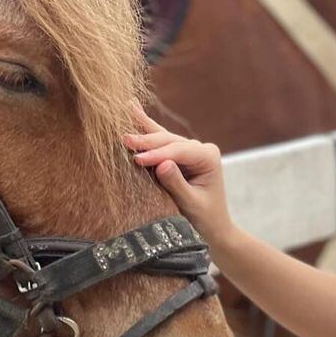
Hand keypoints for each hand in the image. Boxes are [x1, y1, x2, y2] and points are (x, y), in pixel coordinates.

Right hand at [123, 104, 232, 247]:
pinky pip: (160, 139)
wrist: (213, 228)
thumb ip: (177, 184)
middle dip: (146, 141)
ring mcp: (190, 149)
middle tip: (123, 140)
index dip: (157, 154)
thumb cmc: (205, 219)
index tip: (136, 160)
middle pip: (169, 140)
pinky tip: (132, 107)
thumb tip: (162, 163)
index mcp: (208, 157)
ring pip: (162, 137)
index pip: (178, 151)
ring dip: (142, 130)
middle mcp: (200, 148)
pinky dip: (146, 126)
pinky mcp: (179, 154)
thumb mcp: (191, 204)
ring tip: (122, 111)